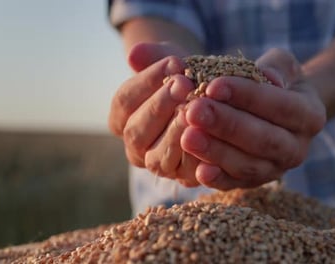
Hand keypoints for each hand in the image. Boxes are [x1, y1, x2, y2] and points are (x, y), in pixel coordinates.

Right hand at [108, 42, 200, 186]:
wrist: (211, 102)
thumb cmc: (185, 80)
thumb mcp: (171, 65)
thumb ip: (153, 57)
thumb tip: (135, 54)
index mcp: (122, 118)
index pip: (124, 101)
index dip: (147, 81)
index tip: (174, 62)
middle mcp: (135, 146)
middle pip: (136, 131)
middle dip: (160, 106)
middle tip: (184, 84)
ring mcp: (158, 165)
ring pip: (158, 157)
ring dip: (176, 133)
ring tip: (195, 110)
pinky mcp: (184, 178)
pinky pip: (187, 173)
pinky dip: (198, 156)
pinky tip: (211, 136)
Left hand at [180, 48, 325, 189]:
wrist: (278, 111)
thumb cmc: (276, 82)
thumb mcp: (282, 65)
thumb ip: (276, 67)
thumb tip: (269, 78)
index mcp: (310, 115)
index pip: (280, 105)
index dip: (247, 96)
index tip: (213, 85)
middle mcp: (298, 148)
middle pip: (263, 139)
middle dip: (227, 125)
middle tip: (194, 111)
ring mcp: (277, 169)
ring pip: (248, 165)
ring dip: (216, 152)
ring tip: (187, 135)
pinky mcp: (255, 183)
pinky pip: (236, 184)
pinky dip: (217, 179)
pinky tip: (198, 170)